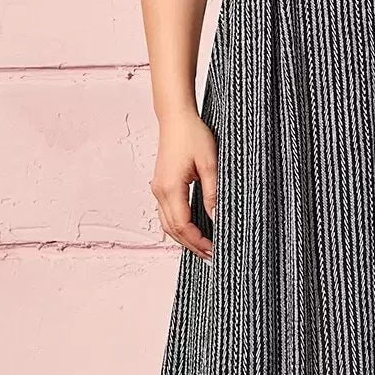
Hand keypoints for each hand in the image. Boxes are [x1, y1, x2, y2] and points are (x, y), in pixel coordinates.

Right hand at [150, 112, 217, 261]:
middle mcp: (160, 191)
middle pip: (173, 230)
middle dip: (192, 246)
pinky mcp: (161, 186)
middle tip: (211, 257)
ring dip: (184, 239)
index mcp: (171, 188)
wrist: (175, 118)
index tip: (214, 250)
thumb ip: (212, 192)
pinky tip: (191, 231)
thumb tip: (216, 217)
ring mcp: (158, 189)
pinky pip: (167, 214)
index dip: (198, 241)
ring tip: (203, 249)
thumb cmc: (193, 135)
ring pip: (167, 224)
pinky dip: (178, 227)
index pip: (183, 225)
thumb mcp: (210, 163)